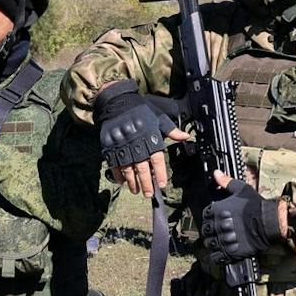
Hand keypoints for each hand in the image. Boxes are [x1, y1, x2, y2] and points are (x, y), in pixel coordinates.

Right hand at [95, 80, 187, 196]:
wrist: (116, 102)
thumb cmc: (140, 111)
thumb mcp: (158, 117)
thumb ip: (171, 130)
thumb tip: (187, 137)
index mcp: (150, 135)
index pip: (157, 158)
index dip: (160, 172)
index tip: (163, 184)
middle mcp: (136, 142)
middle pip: (142, 167)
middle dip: (146, 182)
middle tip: (150, 194)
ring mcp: (121, 145)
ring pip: (128, 168)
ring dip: (133, 182)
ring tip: (137, 191)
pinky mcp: (109, 146)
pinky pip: (114, 164)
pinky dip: (118, 175)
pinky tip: (123, 182)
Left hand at [200, 173, 285, 264]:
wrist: (270, 222)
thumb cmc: (257, 205)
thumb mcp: (241, 189)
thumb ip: (226, 182)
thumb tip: (215, 173)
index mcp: (217, 210)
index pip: (205, 216)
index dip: (210, 218)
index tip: (217, 219)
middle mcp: (217, 225)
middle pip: (206, 231)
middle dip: (211, 231)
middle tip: (220, 231)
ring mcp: (223, 239)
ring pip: (210, 244)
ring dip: (214, 243)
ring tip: (222, 242)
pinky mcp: (231, 251)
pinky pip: (217, 257)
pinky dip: (218, 256)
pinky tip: (224, 252)